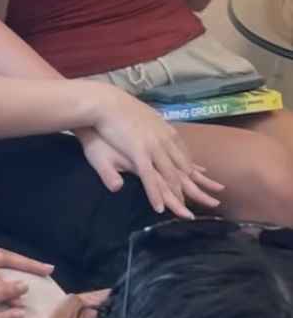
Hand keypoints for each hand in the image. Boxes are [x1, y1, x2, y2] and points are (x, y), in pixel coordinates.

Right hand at [86, 82, 223, 217]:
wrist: (103, 102)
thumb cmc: (116, 110)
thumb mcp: (139, 120)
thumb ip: (149, 129)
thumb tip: (157, 129)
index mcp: (164, 133)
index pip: (183, 157)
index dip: (195, 171)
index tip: (205, 181)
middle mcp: (163, 142)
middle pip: (183, 171)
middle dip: (198, 189)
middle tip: (214, 202)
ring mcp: (153, 148)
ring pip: (170, 178)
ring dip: (178, 198)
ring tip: (188, 215)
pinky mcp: (138, 153)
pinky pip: (149, 179)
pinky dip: (154, 195)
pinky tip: (159, 208)